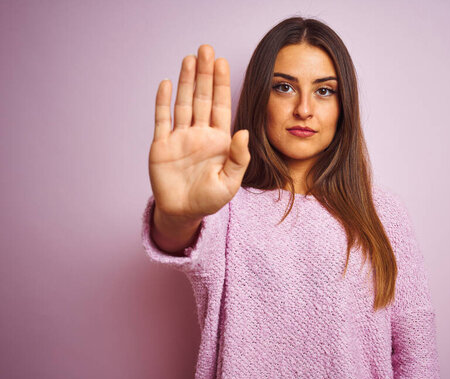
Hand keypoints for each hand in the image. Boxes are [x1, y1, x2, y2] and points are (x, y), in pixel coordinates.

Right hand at [148, 45, 249, 220]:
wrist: (183, 213)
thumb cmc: (210, 199)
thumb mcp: (230, 182)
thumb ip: (239, 158)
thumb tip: (243, 132)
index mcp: (219, 140)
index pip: (221, 106)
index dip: (221, 84)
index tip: (222, 62)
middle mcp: (200, 133)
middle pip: (202, 98)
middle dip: (204, 74)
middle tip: (206, 49)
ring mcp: (180, 137)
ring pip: (183, 103)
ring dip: (185, 81)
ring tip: (190, 59)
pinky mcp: (162, 145)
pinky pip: (162, 119)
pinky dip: (163, 102)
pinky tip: (166, 83)